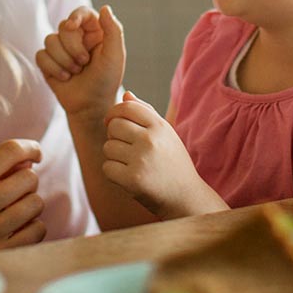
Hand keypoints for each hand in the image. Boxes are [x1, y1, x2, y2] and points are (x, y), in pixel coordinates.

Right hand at [0, 138, 46, 253]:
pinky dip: (33, 228)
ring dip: (31, 206)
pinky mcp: (4, 253)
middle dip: (27, 182)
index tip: (35, 154)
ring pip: (36, 202)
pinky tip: (17, 231)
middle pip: (29, 177)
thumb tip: (30, 160)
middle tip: (14, 193)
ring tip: (14, 213)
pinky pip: (38, 228)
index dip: (29, 147)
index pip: (9, 152)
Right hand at [35, 5, 125, 122]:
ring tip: (75, 72)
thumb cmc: (106, 81)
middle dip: (72, 47)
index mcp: (95, 31)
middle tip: (84, 63)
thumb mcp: (115, 56)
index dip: (75, 16)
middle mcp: (77, 37)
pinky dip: (53, 68)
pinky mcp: (48, 62)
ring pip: (49, 40)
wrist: (91, 106)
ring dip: (63, 60)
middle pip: (63, 26)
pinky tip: (64, 78)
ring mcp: (61, 49)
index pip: (82, 12)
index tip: (73, 27)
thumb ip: (113, 30)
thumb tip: (104, 7)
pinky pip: (41, 55)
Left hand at [101, 92, 223, 219]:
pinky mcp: (132, 180)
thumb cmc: (173, 163)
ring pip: (108, 147)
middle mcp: (150, 140)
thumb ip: (146, 113)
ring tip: (131, 164)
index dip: (113, 112)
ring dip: (114, 156)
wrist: (185, 197)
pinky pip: (107, 167)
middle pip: (113, 126)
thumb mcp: (166, 134)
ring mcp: (141, 160)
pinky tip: (128, 176)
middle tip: (126, 148)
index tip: (111, 122)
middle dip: (114, 136)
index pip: (126, 107)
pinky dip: (113, 173)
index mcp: (160, 126)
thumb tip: (126, 95)